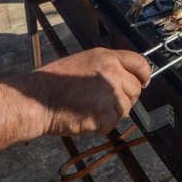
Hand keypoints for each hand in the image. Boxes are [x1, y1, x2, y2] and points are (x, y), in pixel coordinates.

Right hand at [17, 47, 150, 136]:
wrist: (36, 99)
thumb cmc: (55, 82)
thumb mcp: (84, 62)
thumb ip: (108, 67)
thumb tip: (127, 79)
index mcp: (106, 57)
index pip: (139, 63)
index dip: (145, 74)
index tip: (145, 81)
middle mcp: (112, 72)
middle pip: (135, 89)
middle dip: (124, 98)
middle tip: (101, 101)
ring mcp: (109, 93)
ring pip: (125, 108)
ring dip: (111, 112)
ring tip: (88, 107)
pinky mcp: (104, 113)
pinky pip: (112, 123)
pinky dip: (100, 125)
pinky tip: (84, 117)